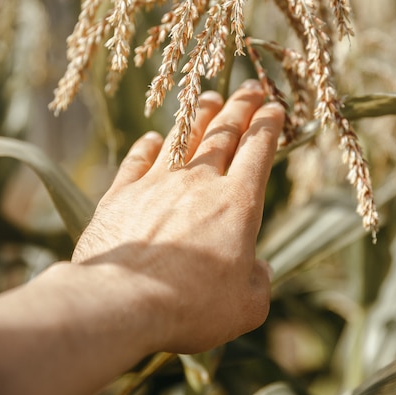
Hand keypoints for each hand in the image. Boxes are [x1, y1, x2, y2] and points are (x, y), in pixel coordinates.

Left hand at [73, 80, 283, 352]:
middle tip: (250, 87)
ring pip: (182, 138)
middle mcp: (199, 183)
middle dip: (240, 107)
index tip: (275, 107)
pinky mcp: (120, 196)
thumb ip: (259, 281)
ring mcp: (156, 184)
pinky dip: (147, 147)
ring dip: (198, 115)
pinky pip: (137, 162)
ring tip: (209, 97)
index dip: (269, 125)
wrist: (123, 302)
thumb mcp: (247, 306)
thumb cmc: (194, 306)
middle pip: (223, 134)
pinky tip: (152, 139)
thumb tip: (258, 267)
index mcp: (238, 204)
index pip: (258, 151)